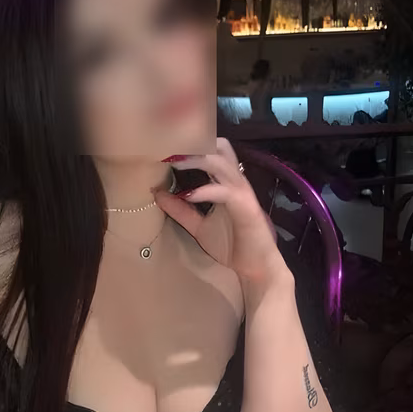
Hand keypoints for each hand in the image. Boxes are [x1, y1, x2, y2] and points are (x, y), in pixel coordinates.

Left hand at [155, 139, 286, 285]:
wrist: (255, 268)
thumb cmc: (231, 246)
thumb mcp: (198, 226)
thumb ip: (180, 210)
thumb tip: (157, 194)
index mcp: (224, 182)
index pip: (211, 152)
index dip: (191, 144)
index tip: (165, 144)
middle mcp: (234, 181)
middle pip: (218, 147)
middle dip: (194, 144)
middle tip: (168, 147)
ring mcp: (241, 192)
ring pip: (222, 163)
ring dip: (197, 160)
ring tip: (175, 162)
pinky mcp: (246, 207)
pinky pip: (225, 191)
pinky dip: (205, 190)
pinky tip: (189, 195)